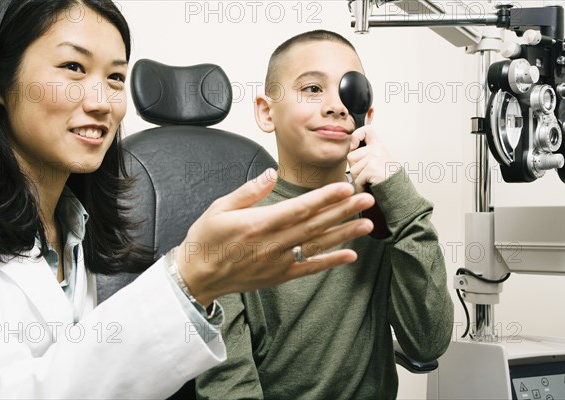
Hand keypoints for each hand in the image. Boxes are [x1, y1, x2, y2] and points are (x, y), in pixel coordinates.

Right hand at [176, 169, 374, 305]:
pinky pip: (309, 268)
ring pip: (317, 246)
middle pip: (315, 225)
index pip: (299, 208)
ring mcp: (278, 262)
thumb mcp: (219, 208)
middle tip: (367, 199)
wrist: (197, 276)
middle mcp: (272, 244)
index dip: (324, 198)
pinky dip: (330, 263)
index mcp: (258, 224)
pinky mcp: (279, 275)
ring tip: (367, 224)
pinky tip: (350, 256)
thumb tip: (271, 174)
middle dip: (343, 211)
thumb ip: (248, 191)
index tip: (344, 187)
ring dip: (344, 234)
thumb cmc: (206, 239)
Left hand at [347, 125, 395, 189]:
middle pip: (351, 156)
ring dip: (358, 179)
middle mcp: (377, 149)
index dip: (356, 135)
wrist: (399, 189)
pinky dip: (361, 186)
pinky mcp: (373, 168)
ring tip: (370, 179)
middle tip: (367, 173)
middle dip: (355, 168)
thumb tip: (351, 147)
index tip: (354, 146)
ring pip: (353, 169)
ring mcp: (375, 157)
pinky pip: (357, 179)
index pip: (366, 130)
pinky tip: (371, 185)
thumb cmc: (386, 177)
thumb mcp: (377, 160)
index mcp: (378, 146)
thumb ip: (365, 153)